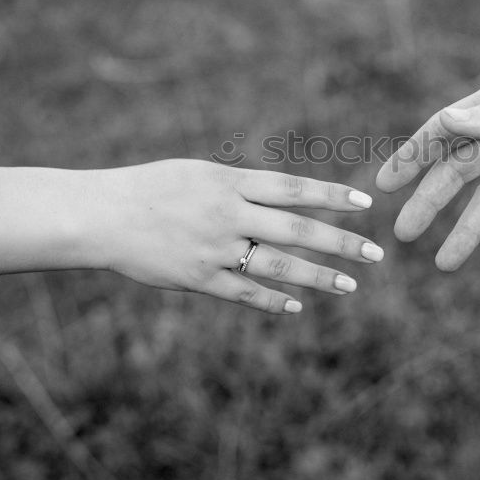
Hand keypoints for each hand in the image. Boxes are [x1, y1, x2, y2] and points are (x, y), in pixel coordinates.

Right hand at [89, 160, 382, 313]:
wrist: (102, 215)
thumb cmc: (153, 188)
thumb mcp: (200, 173)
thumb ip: (242, 187)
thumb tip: (285, 198)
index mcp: (230, 182)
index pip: (293, 189)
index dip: (331, 196)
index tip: (365, 205)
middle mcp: (228, 214)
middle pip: (296, 229)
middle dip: (340, 242)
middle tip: (376, 254)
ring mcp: (215, 249)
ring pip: (277, 265)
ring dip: (317, 277)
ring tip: (349, 286)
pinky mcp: (198, 278)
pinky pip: (243, 292)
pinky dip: (271, 300)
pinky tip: (296, 306)